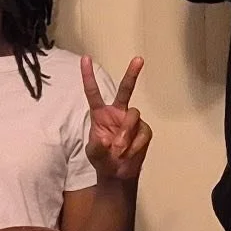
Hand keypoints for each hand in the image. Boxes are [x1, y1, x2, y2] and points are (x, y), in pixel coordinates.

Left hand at [84, 56, 150, 182]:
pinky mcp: (144, 130)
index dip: (88, 76)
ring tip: (119, 151)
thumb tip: (107, 140)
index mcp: (100, 114)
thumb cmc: (102, 159)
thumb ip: (97, 146)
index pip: (93, 92)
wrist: (118, 173)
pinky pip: (142, 133)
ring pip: (133, 116)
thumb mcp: (93, 153)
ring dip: (125, 134)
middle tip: (139, 59)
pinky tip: (129, 153)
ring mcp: (133, 121)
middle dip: (132, 74)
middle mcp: (117, 112)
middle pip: (125, 90)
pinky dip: (134, 145)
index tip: (85, 58)